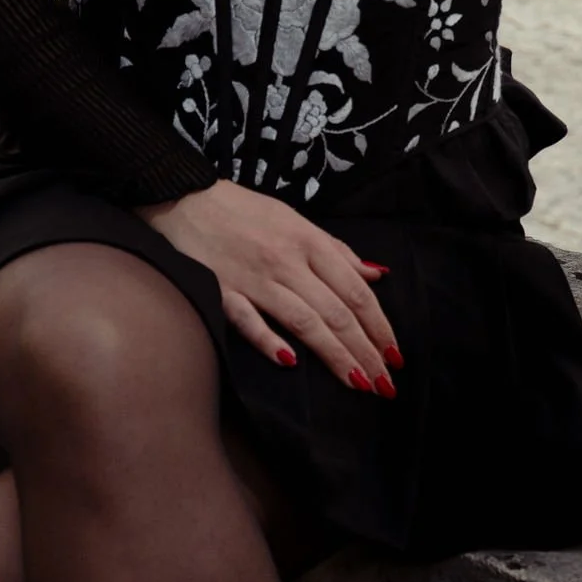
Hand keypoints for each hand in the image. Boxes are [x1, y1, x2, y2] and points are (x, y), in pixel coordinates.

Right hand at [140, 181, 400, 393]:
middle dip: (366, 351)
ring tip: (359, 382)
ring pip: (304, 321)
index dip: (380, 326)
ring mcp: (254, 279)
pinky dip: (269, 340)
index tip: (395, 355)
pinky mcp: (221, 291)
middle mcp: (287, 261)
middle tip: (385, 385)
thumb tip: (376, 274)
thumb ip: (336, 250)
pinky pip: (248, 320)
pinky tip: (290, 362)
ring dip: (334, 355)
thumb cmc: (244, 211)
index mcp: (309, 242)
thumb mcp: (296, 219)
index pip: (355, 291)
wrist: (186, 197)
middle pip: (336, 312)